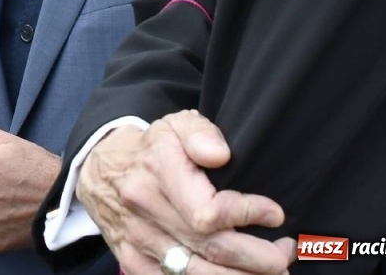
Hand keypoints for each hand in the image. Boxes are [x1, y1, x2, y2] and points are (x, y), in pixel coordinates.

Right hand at [78, 112, 293, 274]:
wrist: (99, 170)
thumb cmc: (151, 149)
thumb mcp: (175, 125)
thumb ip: (201, 133)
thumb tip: (220, 155)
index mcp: (157, 171)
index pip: (208, 212)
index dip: (248, 215)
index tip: (275, 214)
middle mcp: (145, 208)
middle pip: (210, 248)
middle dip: (259, 258)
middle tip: (285, 253)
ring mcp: (138, 238)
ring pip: (197, 273)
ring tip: (272, 271)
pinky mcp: (132, 260)